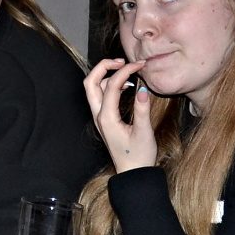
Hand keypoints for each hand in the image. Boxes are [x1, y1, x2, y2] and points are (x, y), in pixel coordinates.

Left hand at [82, 58, 155, 172]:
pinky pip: (101, 96)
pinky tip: (126, 86)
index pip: (111, 85)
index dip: (126, 70)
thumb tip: (143, 89)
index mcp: (107, 118)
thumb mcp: (144, 132)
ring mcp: (100, 118)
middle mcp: (99, 116)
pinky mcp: (105, 119)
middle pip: (90, 83)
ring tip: (126, 71)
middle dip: (104, 67)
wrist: (132, 173)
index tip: (141, 64)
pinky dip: (110, 85)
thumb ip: (142, 110)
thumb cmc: (139, 155)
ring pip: (93, 88)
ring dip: (106, 75)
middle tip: (123, 61)